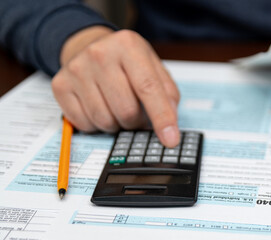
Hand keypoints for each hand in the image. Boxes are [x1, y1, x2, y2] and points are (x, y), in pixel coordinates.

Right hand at [52, 27, 180, 146]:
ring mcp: (76, 70)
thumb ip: (167, 93)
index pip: (148, 87)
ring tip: (118, 108)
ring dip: (117, 124)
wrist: (88, 46)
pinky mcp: (60, 85)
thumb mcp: (153, 66)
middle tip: (138, 114)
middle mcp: (99, 54)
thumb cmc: (126, 61)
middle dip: (137, 121)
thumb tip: (169, 124)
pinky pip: (85, 123)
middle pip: (126, 110)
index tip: (171, 140)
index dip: (162, 117)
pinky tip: (101, 108)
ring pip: (105, 120)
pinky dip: (97, 125)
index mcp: (128, 45)